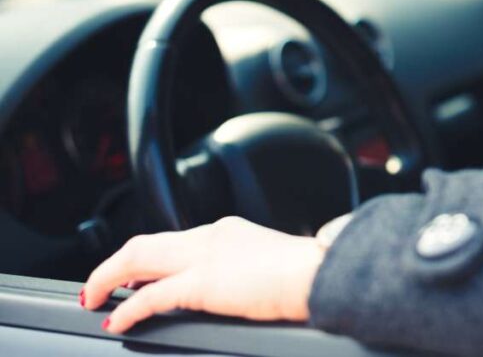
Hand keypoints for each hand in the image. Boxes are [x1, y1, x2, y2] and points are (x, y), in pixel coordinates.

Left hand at [82, 216, 325, 333]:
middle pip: (145, 243)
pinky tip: (118, 319)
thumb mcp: (272, 263)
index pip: (175, 241)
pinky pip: (150, 295)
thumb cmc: (309, 274)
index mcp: (228, 231)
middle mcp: (211, 236)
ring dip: (108, 277)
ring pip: (137, 258)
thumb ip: (248, 269)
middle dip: (115, 265)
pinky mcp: (203, 283)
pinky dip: (128, 307)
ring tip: (94, 298)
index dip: (147, 260)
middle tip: (99, 286)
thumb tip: (242, 287)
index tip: (135, 277)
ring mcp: (204, 257)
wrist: (320, 274)